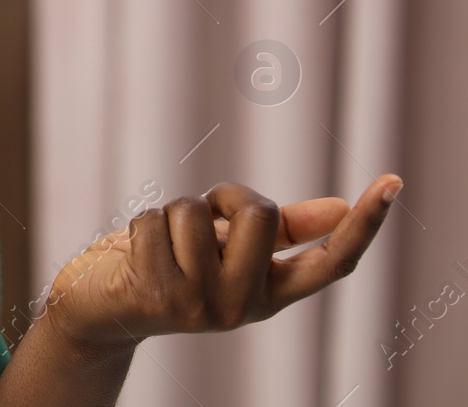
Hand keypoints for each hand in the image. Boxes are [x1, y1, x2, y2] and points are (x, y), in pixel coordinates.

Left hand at [42, 174, 403, 355]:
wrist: (100, 309)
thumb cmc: (169, 268)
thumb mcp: (227, 251)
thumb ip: (280, 231)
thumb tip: (338, 207)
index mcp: (269, 295)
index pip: (329, 262)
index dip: (362, 225)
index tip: (391, 183)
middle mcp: (242, 307)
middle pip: (259, 215)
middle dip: (227, 196)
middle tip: (204, 213)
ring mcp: (200, 306)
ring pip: (196, 212)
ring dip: (171, 213)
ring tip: (160, 245)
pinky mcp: (157, 295)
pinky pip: (152, 219)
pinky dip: (140, 223)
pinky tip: (133, 255)